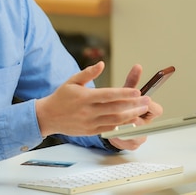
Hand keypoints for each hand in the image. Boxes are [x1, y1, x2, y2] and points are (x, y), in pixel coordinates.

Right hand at [35, 61, 150, 137]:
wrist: (48, 116)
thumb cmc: (61, 96)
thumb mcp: (72, 81)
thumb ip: (88, 73)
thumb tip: (102, 64)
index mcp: (84, 97)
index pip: (108, 95)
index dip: (124, 94)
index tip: (137, 91)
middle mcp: (88, 111)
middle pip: (115, 109)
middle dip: (133, 105)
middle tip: (146, 101)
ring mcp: (89, 122)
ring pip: (114, 120)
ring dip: (130, 115)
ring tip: (142, 110)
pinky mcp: (90, 131)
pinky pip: (109, 128)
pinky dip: (121, 124)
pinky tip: (130, 119)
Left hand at [106, 64, 163, 149]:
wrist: (115, 123)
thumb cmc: (121, 105)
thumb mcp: (126, 93)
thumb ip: (132, 81)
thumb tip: (137, 66)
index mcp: (148, 112)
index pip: (156, 110)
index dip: (149, 106)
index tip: (142, 101)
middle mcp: (146, 125)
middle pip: (145, 124)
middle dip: (136, 119)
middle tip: (130, 117)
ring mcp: (140, 136)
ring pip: (135, 135)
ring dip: (127, 130)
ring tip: (119, 127)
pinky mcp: (131, 144)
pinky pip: (127, 142)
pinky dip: (120, 138)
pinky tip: (113, 135)